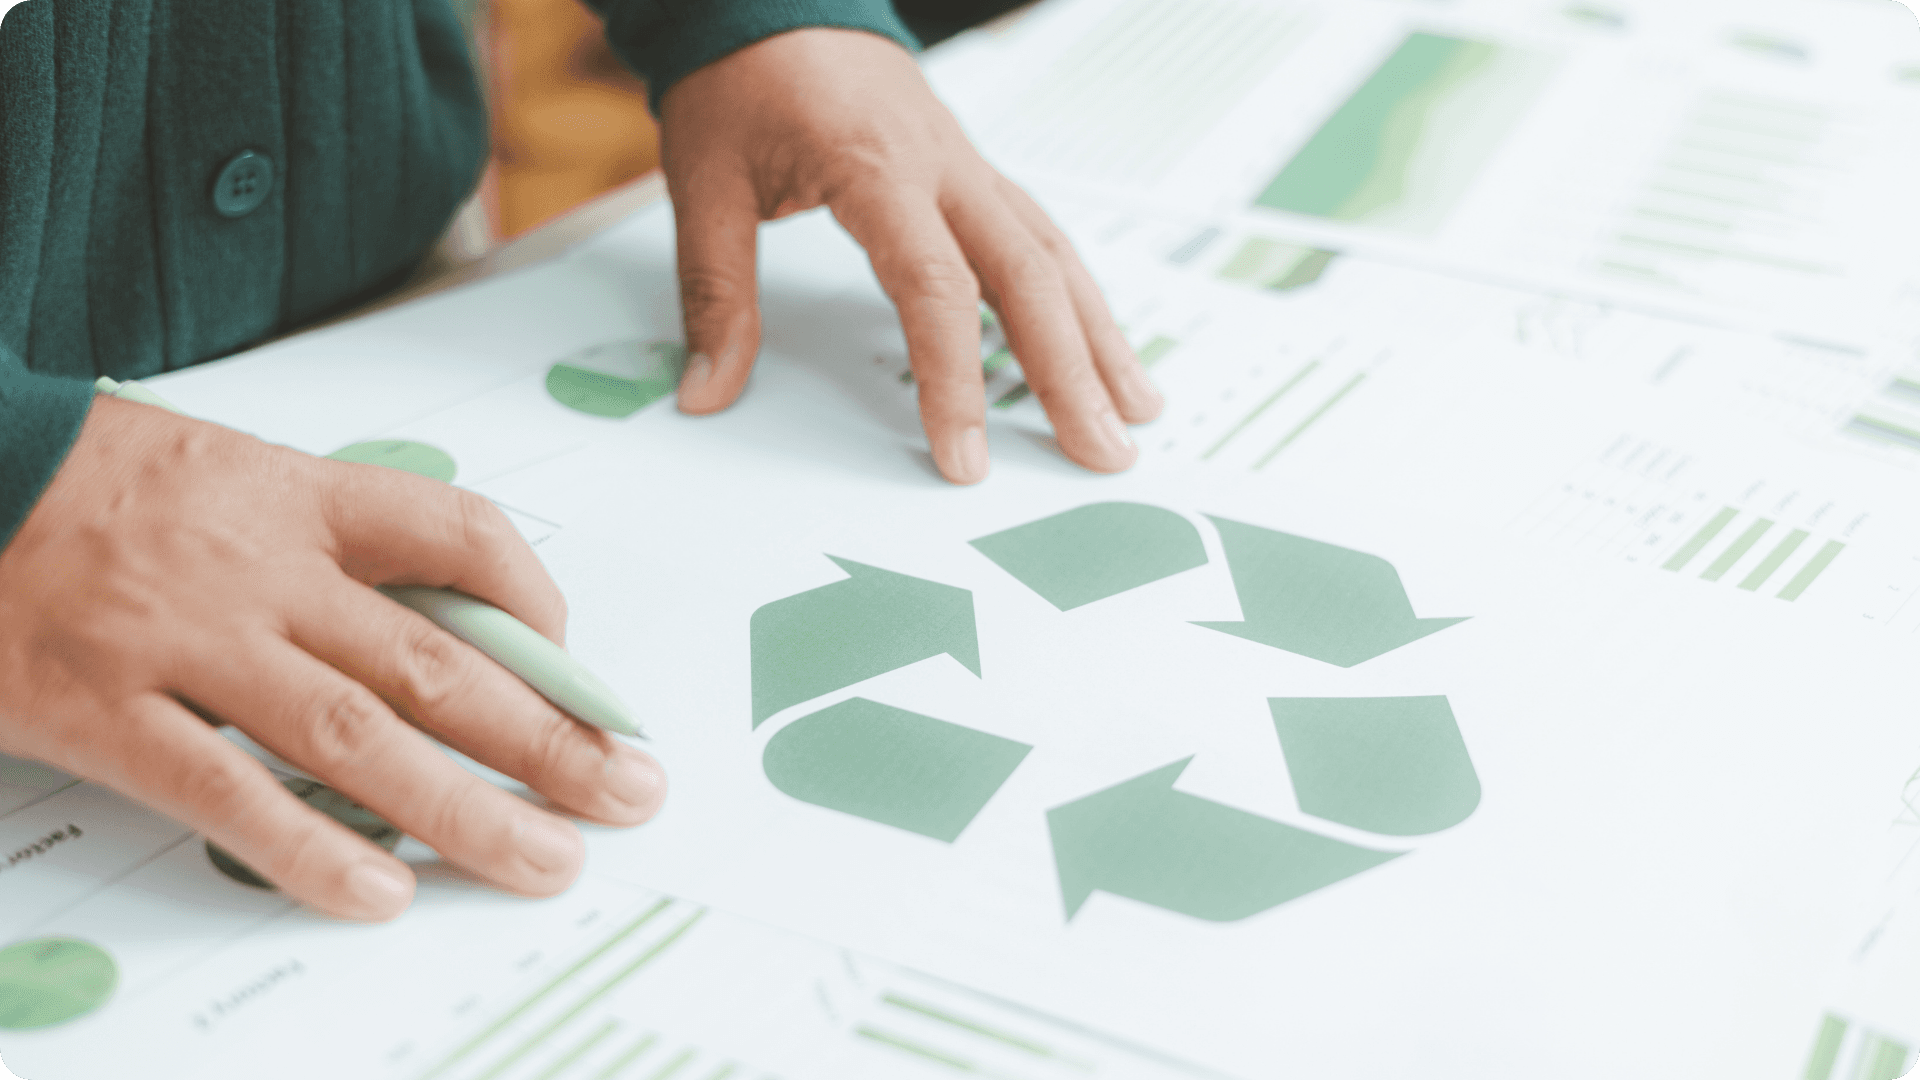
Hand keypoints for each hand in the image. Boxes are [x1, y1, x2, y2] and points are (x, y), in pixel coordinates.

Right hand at [0, 400, 665, 919]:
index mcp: (300, 497)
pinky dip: (311, 850)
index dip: (536, 601)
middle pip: (435, 662)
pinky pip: (228, 793)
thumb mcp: (238, 474)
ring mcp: (185, 643)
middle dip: (546, 736)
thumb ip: (341, 541)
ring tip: (544, 858)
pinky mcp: (105, 712)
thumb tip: (459, 620)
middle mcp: (260, 570)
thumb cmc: (101, 481)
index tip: (580, 665)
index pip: (458, 534)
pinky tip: (385, 892)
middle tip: (626, 790)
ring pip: (355, 737)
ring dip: (462, 808)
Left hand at [660, 28, 1162, 483]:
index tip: (962, 456)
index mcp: (877, 167)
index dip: (955, 380)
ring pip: (1053, 255)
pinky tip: (1098, 342)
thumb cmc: (743, 78)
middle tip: (1104, 452)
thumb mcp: (704, 182)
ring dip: (1099, 336)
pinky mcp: (973, 171)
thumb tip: (707, 390)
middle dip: (1072, 373)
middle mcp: (943, 166)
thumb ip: (714, 291)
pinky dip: (1076, 295)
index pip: (935, 289)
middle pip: (1028, 277)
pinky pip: (1041, 236)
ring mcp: (969, 165)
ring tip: (1134, 409)